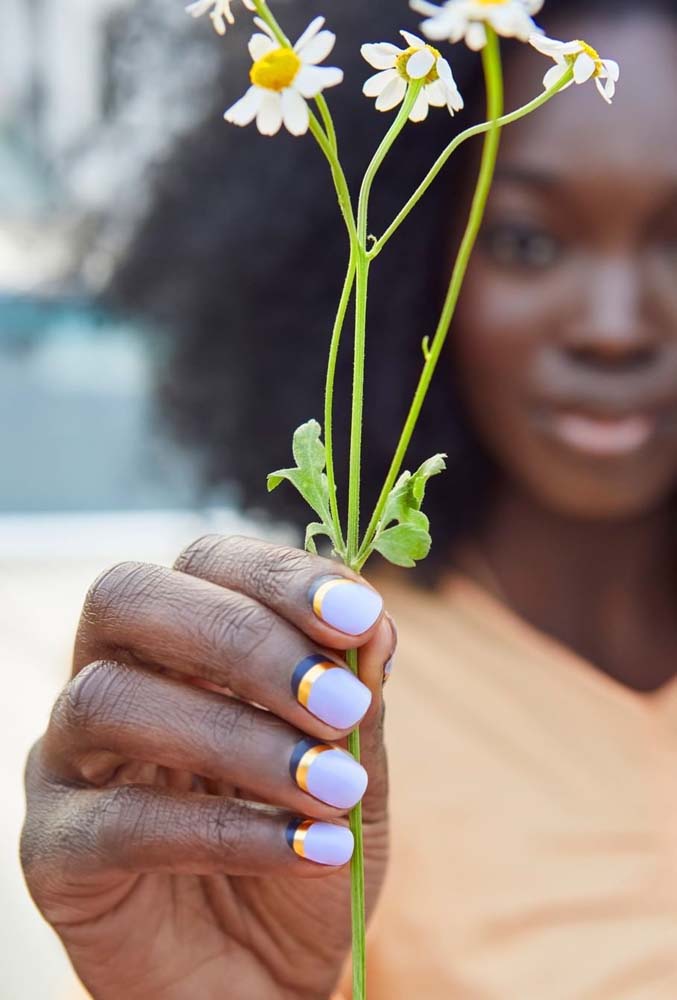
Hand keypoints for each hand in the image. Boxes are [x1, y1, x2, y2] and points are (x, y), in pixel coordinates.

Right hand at [21, 536, 393, 999]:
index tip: (360, 616)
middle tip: (338, 705)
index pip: (204, 562)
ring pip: (115, 701)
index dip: (278, 575)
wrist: (265, 976)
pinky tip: (311, 850)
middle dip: (243, 639)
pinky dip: (228, 830)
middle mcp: (109, 678)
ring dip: (241, 739)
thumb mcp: (354, 769)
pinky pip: (121, 823)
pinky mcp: (54, 851)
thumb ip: (357, 698)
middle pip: (129, 599)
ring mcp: (66, 761)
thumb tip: (375, 624)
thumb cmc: (304, 849)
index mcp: (178, 642)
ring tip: (337, 789)